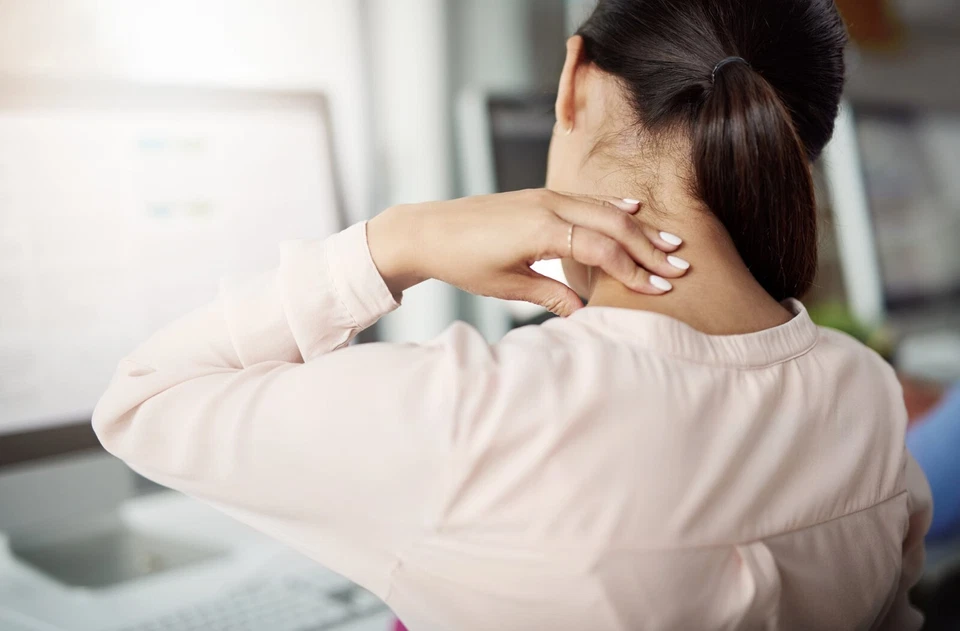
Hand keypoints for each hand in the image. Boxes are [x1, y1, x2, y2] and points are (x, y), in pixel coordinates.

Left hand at [367, 189, 687, 316]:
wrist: (428, 231)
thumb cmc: (462, 261)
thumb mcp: (506, 286)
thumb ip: (550, 295)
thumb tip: (585, 313)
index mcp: (542, 230)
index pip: (602, 248)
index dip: (633, 269)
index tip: (660, 288)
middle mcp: (549, 206)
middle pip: (614, 223)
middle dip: (649, 247)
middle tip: (680, 266)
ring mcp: (546, 197)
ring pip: (604, 208)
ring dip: (639, 226)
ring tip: (670, 243)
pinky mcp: (540, 197)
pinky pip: (586, 199)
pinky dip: (613, 205)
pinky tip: (634, 208)